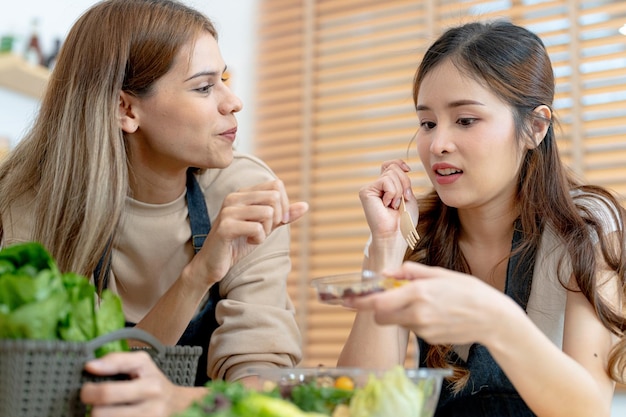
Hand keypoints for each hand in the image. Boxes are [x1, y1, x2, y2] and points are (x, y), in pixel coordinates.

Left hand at [81, 351, 205, 416]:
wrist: (177, 405)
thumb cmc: (153, 381)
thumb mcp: (142, 363)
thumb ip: (116, 360)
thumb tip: (89, 366)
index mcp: (150, 387)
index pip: (107, 392)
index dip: (89, 391)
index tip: (86, 388)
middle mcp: (151, 409)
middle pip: (101, 413)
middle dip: (90, 406)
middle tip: (91, 400)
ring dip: (97, 415)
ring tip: (103, 408)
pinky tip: (112, 414)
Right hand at [189, 179, 307, 284]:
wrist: (213, 263)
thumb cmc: (239, 243)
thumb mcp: (265, 227)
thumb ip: (284, 216)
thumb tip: (306, 205)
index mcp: (244, 193)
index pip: (276, 185)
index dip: (285, 204)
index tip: (279, 221)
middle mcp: (234, 197)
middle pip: (274, 196)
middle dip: (278, 217)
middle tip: (266, 230)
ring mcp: (229, 210)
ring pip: (268, 212)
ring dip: (267, 230)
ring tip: (256, 237)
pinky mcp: (226, 226)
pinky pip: (258, 227)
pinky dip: (259, 239)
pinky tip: (249, 242)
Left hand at [346, 261, 513, 346]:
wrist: (492, 319)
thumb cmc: (468, 291)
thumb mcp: (439, 273)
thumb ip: (410, 272)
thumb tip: (387, 272)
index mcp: (417, 293)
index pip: (378, 302)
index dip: (359, 302)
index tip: (346, 300)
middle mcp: (417, 314)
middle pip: (381, 318)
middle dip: (379, 310)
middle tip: (389, 298)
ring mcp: (423, 329)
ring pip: (397, 323)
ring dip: (399, 314)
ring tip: (423, 303)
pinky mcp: (429, 339)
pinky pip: (413, 329)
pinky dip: (415, 321)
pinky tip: (435, 314)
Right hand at [359, 159, 416, 241]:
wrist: (395, 234)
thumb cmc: (404, 220)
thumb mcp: (408, 195)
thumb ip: (403, 180)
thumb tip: (403, 167)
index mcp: (386, 187)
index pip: (390, 165)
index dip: (399, 163)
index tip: (408, 170)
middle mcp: (377, 186)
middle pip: (394, 167)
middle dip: (404, 183)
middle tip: (402, 200)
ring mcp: (370, 188)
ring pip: (391, 173)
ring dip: (399, 191)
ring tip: (394, 205)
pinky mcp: (365, 191)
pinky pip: (386, 181)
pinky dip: (392, 193)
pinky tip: (387, 205)